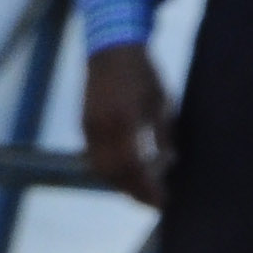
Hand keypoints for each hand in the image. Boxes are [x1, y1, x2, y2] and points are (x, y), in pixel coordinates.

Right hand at [81, 43, 169, 207]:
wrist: (111, 51)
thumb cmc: (143, 74)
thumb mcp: (162, 102)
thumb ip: (162, 134)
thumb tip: (168, 163)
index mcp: (127, 120)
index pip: (135, 166)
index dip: (148, 187)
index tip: (163, 201)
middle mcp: (103, 128)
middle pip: (115, 174)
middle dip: (133, 192)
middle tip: (152, 202)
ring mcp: (90, 129)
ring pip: (102, 170)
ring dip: (120, 184)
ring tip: (140, 191)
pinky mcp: (84, 127)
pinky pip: (94, 159)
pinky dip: (110, 171)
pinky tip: (125, 172)